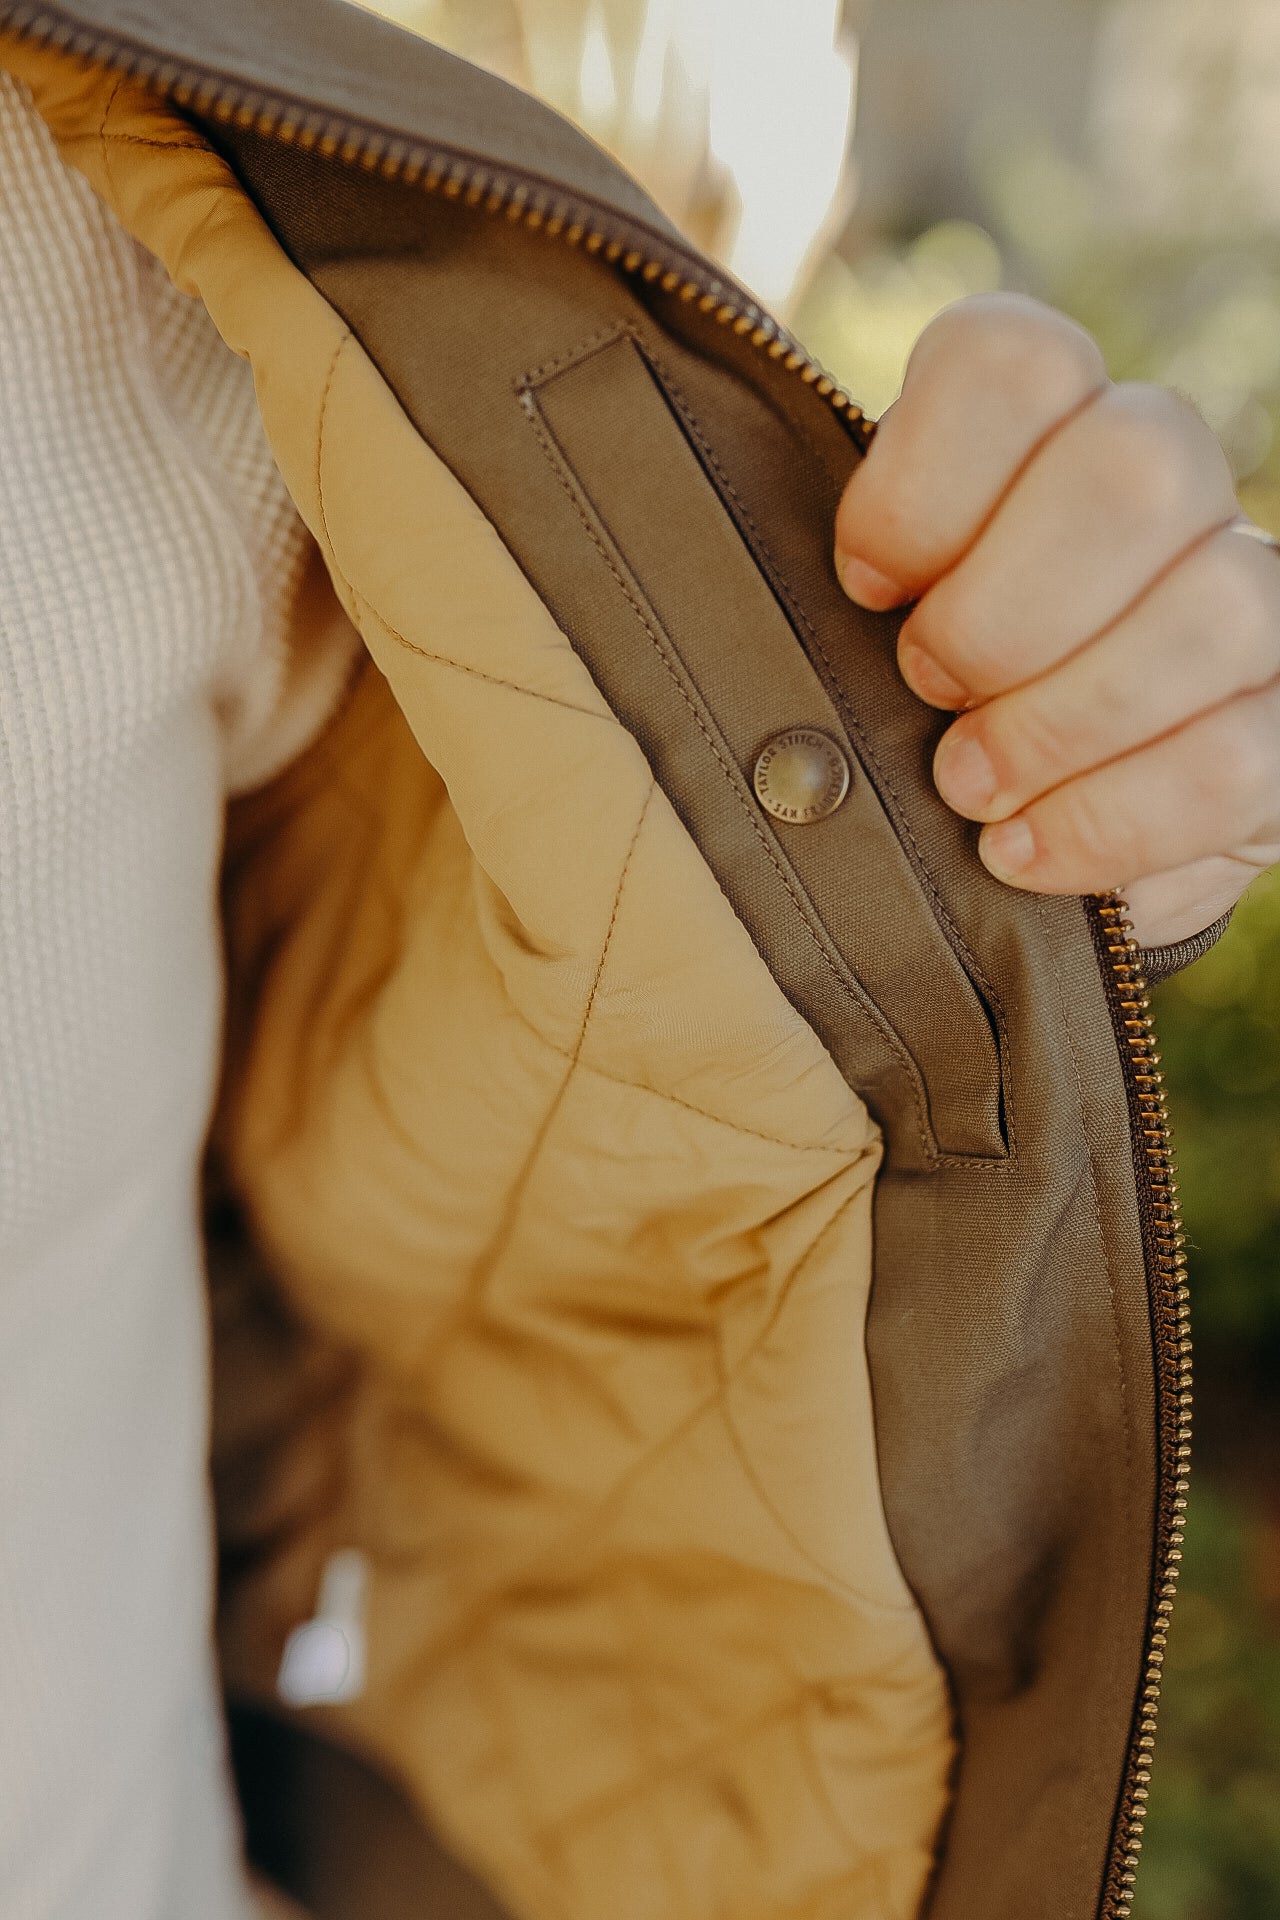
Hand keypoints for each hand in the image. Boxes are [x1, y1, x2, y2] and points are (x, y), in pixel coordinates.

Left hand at [833, 291, 1279, 947]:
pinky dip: (1107, 821)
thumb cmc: (913, 709)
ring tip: (966, 790)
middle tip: (928, 691)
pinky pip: (1235, 761)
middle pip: (1134, 465)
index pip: (1014, 361)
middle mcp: (1169, 486)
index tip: (863, 588)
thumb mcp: (858, 636)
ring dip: (1060, 722)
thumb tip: (814, 628)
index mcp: (1045, 426)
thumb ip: (851, 596)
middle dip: (1003, 610)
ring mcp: (1250, 597)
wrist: (1019, 824)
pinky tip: (1019, 853)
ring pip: (1210, 609)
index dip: (922, 482)